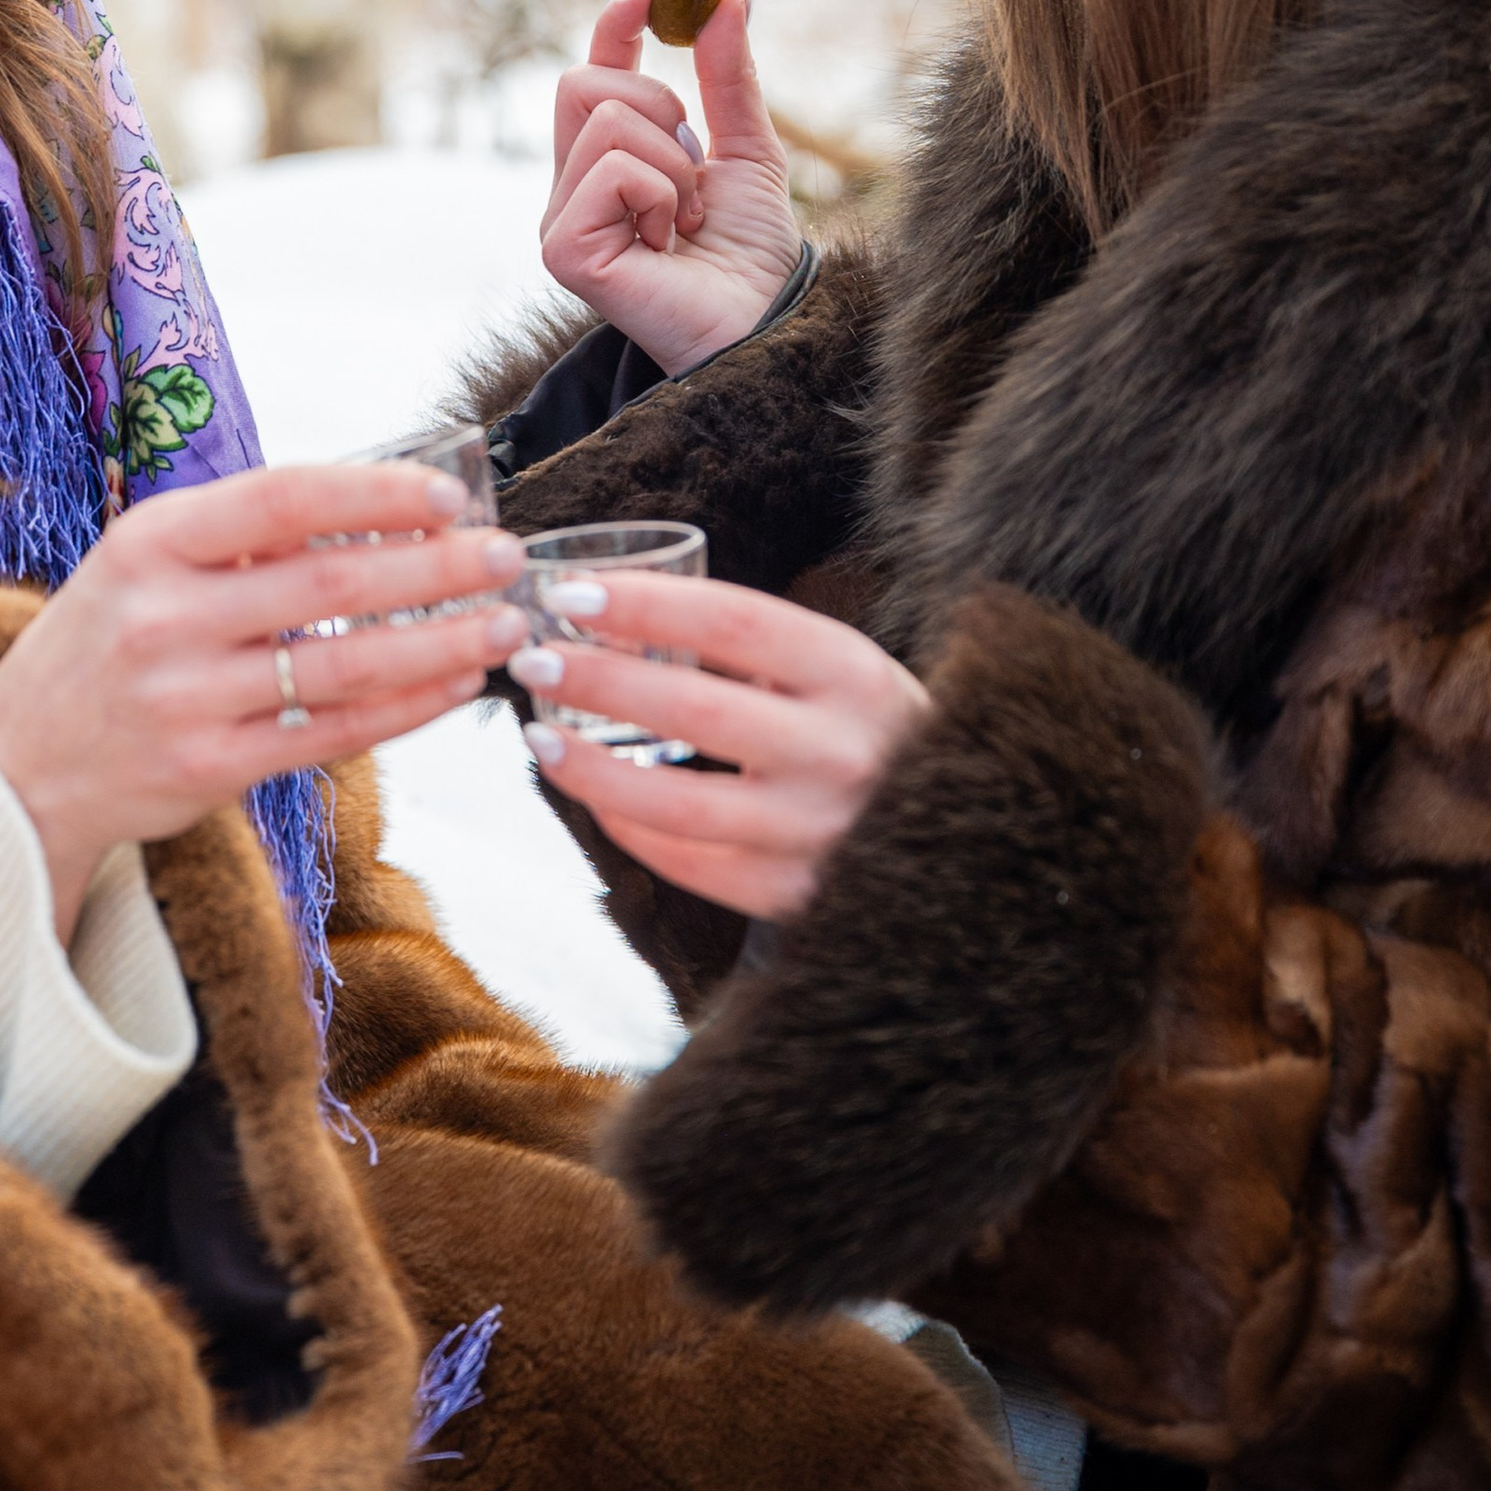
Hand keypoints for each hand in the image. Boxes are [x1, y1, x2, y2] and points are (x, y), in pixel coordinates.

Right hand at [0, 463, 525, 941]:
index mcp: (150, 542)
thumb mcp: (145, 562)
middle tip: (506, 557)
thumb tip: (383, 502)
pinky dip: (406, 707)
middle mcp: (164, 618)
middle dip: (435, 568)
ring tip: (504, 624)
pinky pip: (333, 735)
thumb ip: (244, 536)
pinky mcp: (212, 770)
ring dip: (440, 642)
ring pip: (344, 668)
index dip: (375, 492)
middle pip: (329, 584)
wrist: (17, 764)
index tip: (450, 494)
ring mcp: (187, 700)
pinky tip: (456, 683)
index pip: (283, 500)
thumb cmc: (107, 641)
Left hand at [506, 568, 928, 918]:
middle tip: (532, 659)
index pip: (734, 622)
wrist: (958, 831)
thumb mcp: (833, 668)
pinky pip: (691, 865)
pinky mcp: (797, 894)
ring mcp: (821, 832)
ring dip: (593, 769)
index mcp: (855, 674)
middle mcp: (845, 753)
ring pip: (679, 805)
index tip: (572, 595)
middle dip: (599, 680)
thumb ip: (745, 643)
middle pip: (696, 710)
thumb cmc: (864, 729)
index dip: (646, 604)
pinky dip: (631, 830)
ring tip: (540, 737)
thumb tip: (608, 614)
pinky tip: (595, 799)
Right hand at [540, 0, 801, 375]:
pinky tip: (668, 240)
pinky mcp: (562, 248)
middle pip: (581, 81)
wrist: (764, 322)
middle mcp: (572, 186)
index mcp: (607, 160)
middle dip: (656, 104)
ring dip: (672, 163)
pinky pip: (611, 169)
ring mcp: (559, 218)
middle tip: (692, 162)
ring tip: (688, 218)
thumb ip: (730, 74)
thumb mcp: (748, 146)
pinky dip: (659, 194)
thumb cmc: (751, 252)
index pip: (594, 70)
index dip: (615, 21)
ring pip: (605, 121)